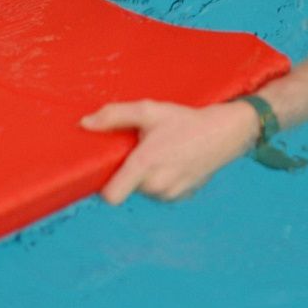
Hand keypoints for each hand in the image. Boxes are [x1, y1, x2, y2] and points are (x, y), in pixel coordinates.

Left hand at [80, 100, 259, 203]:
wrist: (223, 133)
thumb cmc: (183, 120)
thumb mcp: (149, 110)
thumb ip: (114, 115)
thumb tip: (85, 124)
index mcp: (145, 163)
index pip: (111, 196)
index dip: (104, 186)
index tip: (107, 172)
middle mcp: (157, 184)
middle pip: (127, 188)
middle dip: (129, 172)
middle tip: (143, 149)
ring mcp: (171, 193)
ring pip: (144, 191)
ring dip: (146, 177)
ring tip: (161, 154)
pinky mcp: (182, 197)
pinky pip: (160, 193)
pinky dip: (162, 181)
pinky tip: (173, 162)